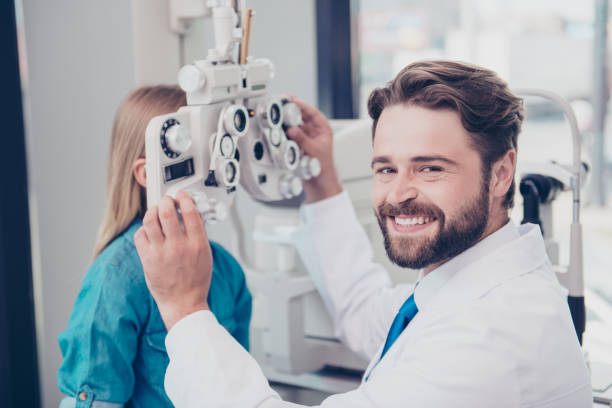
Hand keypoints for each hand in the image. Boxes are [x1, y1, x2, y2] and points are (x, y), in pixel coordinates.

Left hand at [134, 190, 211, 329]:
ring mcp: (161, 252)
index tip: (181, 195)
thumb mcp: (206, 254)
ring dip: (152, 211)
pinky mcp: (147, 259)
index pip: (190, 212)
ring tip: (156, 211)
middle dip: (165, 200)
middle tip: (166, 200)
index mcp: (196, 244)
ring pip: (150, 220)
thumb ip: (199, 233)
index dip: (184, 198)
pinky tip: (149, 230)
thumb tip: (193, 214)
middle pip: (167, 212)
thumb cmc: (196, 280)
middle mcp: (178, 246)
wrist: (183, 302)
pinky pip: (140, 235)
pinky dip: (144, 228)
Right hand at [286, 96, 342, 202]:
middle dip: (292, 109)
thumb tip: (292, 130)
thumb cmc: (323, 167)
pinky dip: (284, 131)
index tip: (292, 99)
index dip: (302, 105)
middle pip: (302, 116)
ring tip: (277, 114)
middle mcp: (314, 131)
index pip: (312, 112)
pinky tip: (277, 127)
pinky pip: (290, 134)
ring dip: (287, 120)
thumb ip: (303, 140)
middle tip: (281, 103)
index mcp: (323, 129)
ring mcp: (306, 137)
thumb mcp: (314, 151)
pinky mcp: (298, 144)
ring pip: (295, 124)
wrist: (319, 182)